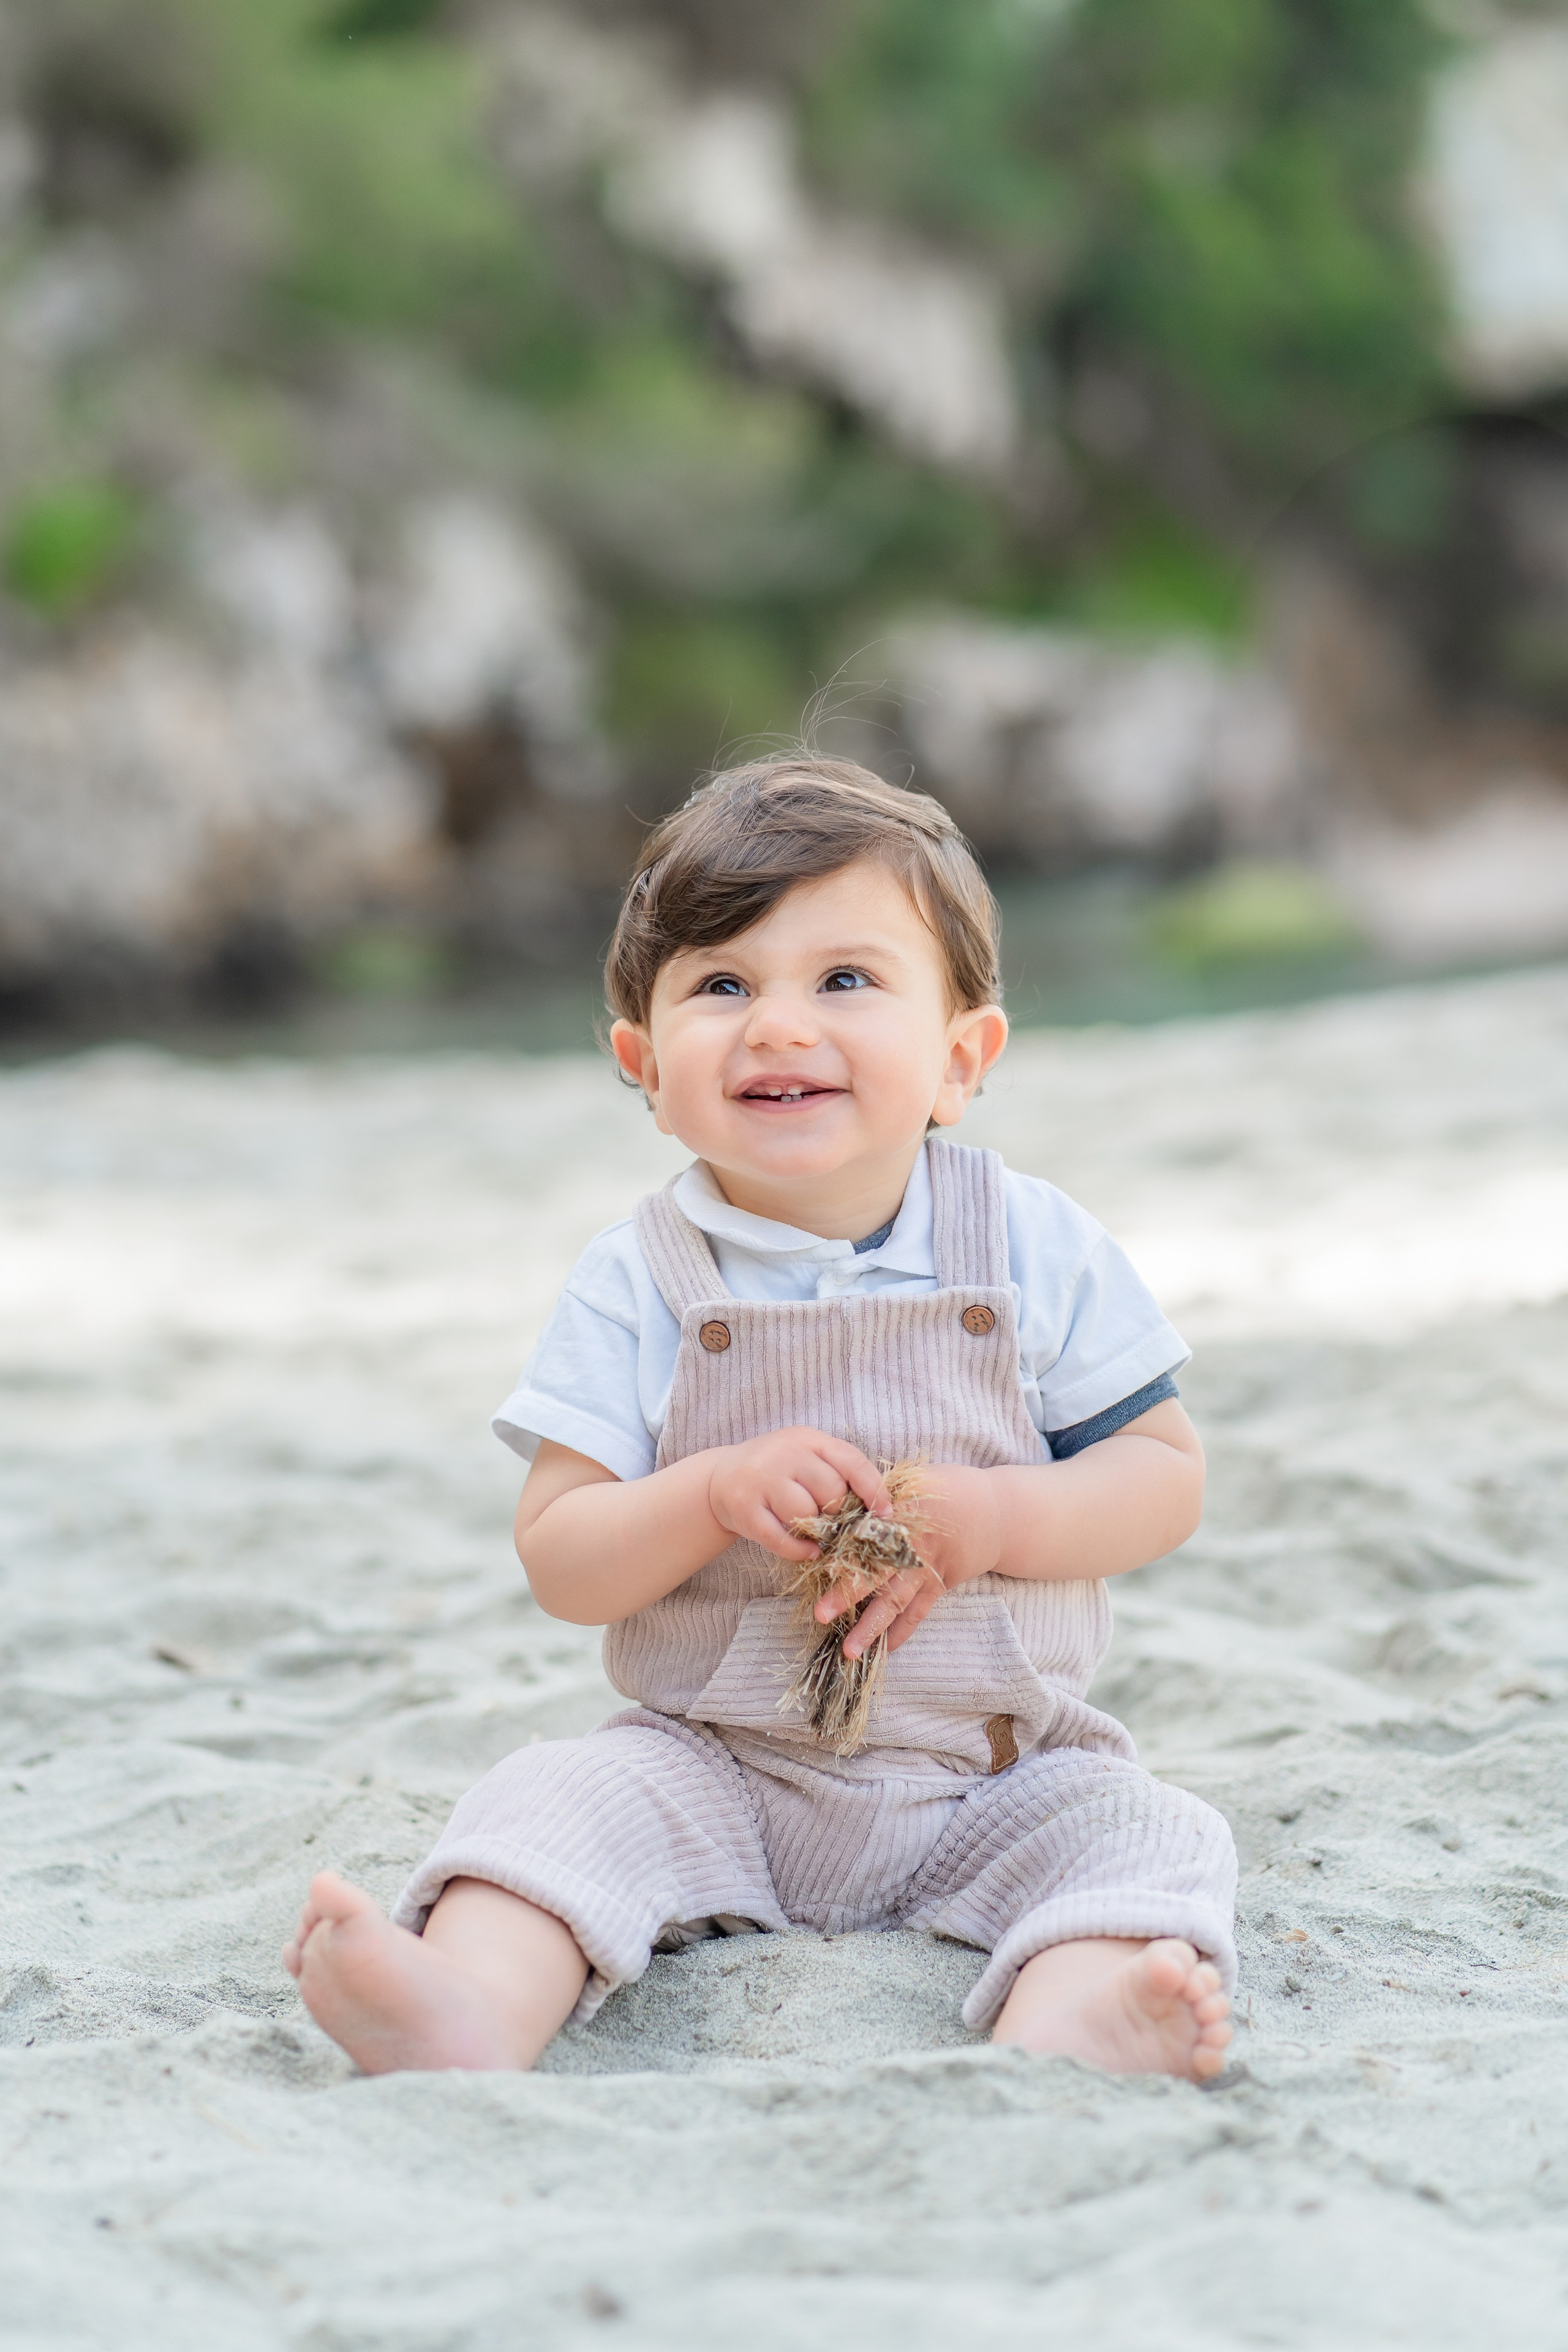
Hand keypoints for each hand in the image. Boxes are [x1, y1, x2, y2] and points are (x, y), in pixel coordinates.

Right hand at [707, 1428, 892, 1561]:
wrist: (721, 1479)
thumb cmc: (778, 1472)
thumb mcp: (806, 1457)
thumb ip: (836, 1472)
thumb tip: (879, 1510)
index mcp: (808, 1439)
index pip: (851, 1461)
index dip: (874, 1490)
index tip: (886, 1514)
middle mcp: (784, 1453)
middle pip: (830, 1491)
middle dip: (837, 1512)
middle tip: (831, 1520)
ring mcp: (761, 1480)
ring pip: (805, 1514)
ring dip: (815, 1530)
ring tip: (812, 1530)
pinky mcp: (744, 1508)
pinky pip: (781, 1538)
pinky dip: (799, 1550)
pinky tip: (807, 1549)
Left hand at [819, 1463, 1002, 1657]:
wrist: (999, 1511)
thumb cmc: (951, 1488)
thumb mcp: (917, 1478)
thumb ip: (881, 1490)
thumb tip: (842, 1495)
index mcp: (902, 1512)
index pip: (865, 1531)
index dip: (841, 1547)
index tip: (817, 1561)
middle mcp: (913, 1544)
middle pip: (876, 1572)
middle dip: (847, 1594)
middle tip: (821, 1614)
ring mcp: (928, 1568)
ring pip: (895, 1601)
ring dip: (871, 1627)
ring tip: (849, 1650)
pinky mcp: (941, 1584)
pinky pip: (918, 1612)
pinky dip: (902, 1631)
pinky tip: (885, 1649)